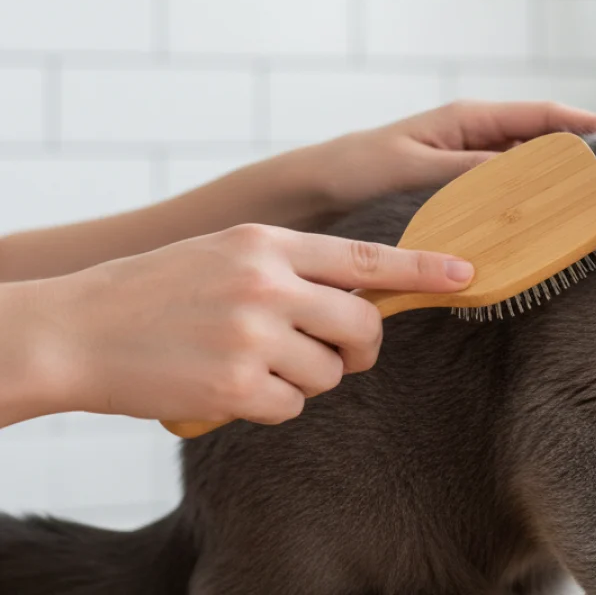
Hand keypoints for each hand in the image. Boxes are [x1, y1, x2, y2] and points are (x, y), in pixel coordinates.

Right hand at [19, 224, 473, 426]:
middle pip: (361, 325)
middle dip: (359, 347)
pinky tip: (232, 386)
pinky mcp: (235, 385)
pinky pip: (291, 406)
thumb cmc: (156, 292)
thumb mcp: (227, 253)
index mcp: (267, 244)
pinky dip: (269, 404)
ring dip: (302, 378)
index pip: (366, 257)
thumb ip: (292, 267)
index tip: (465, 273)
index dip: (423, 268)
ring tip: (251, 363)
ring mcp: (252, 334)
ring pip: (328, 373)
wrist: (76, 329)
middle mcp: (267, 283)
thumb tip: (361, 297)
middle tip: (338, 351)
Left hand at [306, 100, 595, 210]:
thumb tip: (524, 174)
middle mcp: (474, 132)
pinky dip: (528, 199)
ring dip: (557, 180)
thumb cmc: (357, 167)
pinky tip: (542, 220)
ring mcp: (468, 158)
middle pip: (543, 137)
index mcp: (469, 117)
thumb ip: (466, 169)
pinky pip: (505, 187)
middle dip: (581, 152)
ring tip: (591, 202)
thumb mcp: (414, 167)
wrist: (316, 186)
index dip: (586, 123)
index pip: (543, 114)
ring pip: (527, 165)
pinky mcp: (458, 183)